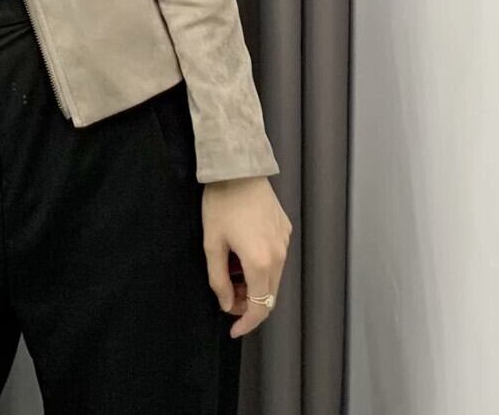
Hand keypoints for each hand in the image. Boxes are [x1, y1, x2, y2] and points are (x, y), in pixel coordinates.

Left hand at [201, 175, 291, 338]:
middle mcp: (279, 255)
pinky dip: (263, 266)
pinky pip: (277, 257)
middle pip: (269, 295)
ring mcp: (285, 242)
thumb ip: (219, 279)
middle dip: (248, 304)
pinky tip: (243, 254)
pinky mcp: (285, 229)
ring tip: (232, 273)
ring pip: (274, 277)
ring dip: (255, 284)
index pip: (260, 308)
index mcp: (260, 262)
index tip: (233, 329)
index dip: (247, 323)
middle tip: (226, 297)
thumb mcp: (212, 243)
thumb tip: (226, 303)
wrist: (238, 169)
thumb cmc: (221, 203)